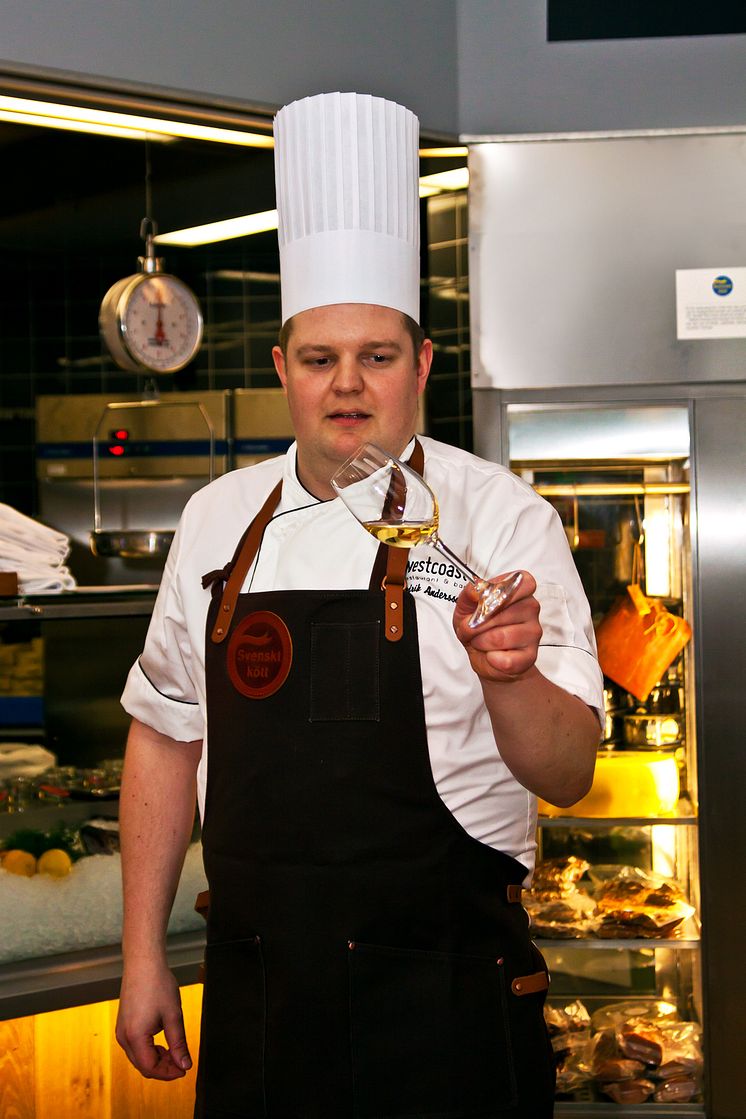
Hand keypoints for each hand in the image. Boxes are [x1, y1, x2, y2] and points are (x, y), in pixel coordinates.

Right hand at [116, 960, 191, 1079]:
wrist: (143, 963)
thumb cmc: (157, 984)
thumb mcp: (173, 1016)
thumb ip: (179, 1044)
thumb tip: (185, 1064)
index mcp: (135, 1036)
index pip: (150, 1068)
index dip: (168, 1073)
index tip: (183, 1070)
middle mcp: (123, 1037)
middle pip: (142, 1065)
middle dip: (163, 1068)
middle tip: (181, 1063)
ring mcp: (121, 1031)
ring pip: (138, 1058)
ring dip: (156, 1059)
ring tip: (174, 1051)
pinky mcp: (123, 1025)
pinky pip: (135, 1047)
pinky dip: (149, 1050)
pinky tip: (163, 1043)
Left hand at [453, 570, 541, 682]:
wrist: (484, 657)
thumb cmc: (479, 628)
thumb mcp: (466, 607)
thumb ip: (469, 593)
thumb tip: (475, 590)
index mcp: (519, 591)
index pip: (523, 581)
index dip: (500, 591)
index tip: (485, 600)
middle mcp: (530, 608)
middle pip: (502, 610)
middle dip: (477, 624)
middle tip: (472, 629)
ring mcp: (533, 632)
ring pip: (500, 637)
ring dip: (481, 642)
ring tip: (481, 642)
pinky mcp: (530, 656)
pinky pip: (506, 659)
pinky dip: (491, 659)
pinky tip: (493, 655)